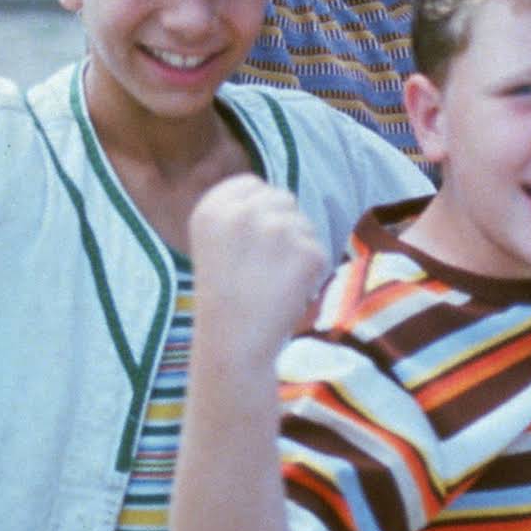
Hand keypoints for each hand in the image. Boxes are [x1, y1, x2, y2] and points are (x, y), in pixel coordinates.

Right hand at [188, 175, 330, 365]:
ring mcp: (279, 231)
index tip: (248, 240)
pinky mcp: (308, 252)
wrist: (232, 345)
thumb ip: (239, 212)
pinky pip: (318, 250)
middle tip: (261, 266)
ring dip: (296, 248)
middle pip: (282, 199)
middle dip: (280, 226)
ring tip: (271, 281)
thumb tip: (276, 196)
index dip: (257, 211)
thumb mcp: (212, 242)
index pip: (252, 184)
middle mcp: (244, 212)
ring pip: (304, 224)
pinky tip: (287, 292)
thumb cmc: (222, 297)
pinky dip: (310, 272)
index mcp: (212, 208)